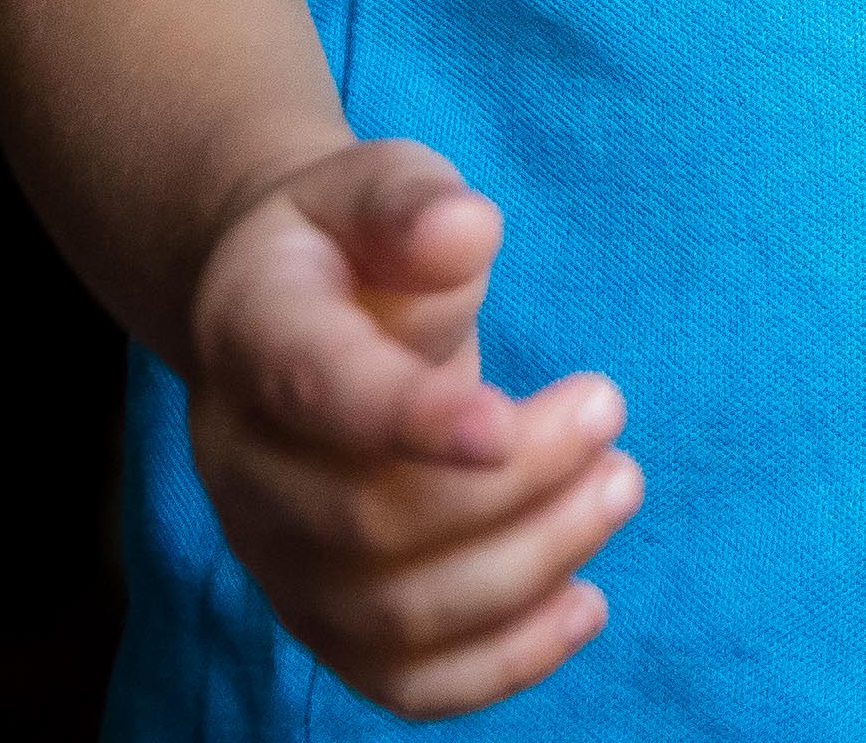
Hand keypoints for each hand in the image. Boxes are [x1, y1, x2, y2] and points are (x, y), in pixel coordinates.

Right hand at [181, 140, 635, 718]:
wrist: (286, 310)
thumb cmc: (352, 243)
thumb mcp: (378, 186)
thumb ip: (414, 205)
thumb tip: (461, 231)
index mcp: (253, 342)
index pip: (322, 398)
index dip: (412, 420)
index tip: (510, 420)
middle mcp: (244, 468)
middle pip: (371, 522)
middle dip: (516, 484)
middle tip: (610, 408)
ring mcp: (275, 554)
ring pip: (394, 615)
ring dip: (531, 564)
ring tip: (621, 483)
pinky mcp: (323, 611)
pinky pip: (399, 680)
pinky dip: (499, 665)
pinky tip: (585, 605)